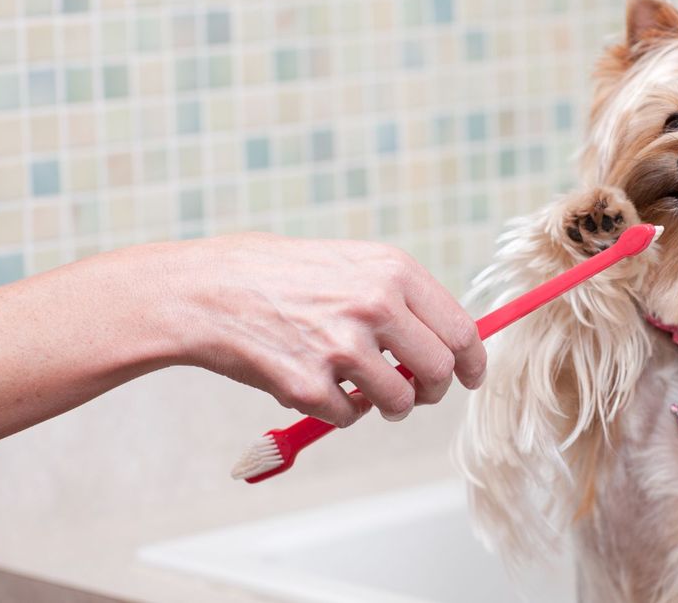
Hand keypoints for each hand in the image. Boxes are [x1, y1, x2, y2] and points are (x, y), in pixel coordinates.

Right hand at [170, 234, 486, 426]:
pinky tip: (313, 384)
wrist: (204, 289)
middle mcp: (375, 306)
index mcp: (392, 271)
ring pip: (397, 402)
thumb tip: (447, 340)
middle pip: (439, 372)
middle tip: (414, 393)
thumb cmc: (277, 273)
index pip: (461, 330)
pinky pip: (347, 417)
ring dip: (384, 405)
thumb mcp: (350, 261)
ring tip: (357, 388)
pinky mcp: (307, 385)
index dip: (472, 362)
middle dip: (432, 391)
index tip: (469, 376)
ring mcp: (341, 347)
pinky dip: (337, 411)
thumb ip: (399, 297)